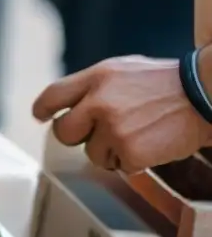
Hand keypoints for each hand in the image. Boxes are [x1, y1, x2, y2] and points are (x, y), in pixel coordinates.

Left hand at [33, 56, 211, 173]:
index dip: (43, 109)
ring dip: (111, 150)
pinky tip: (150, 145)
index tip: (40, 117)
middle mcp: (100, 102)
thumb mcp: (125, 70)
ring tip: (139, 133)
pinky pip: (117, 166)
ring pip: (91, 153)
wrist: (206, 95)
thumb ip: (94, 86)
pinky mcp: (129, 151)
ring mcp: (113, 128)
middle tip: (97, 134)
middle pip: (62, 132)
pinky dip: (132, 162)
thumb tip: (66, 105)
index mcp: (98, 77)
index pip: (53, 95)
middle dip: (76, 136)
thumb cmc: (167, 84)